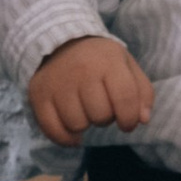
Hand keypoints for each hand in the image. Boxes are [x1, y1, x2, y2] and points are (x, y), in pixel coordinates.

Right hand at [26, 36, 155, 147]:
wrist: (61, 42)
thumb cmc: (100, 60)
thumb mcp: (127, 65)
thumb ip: (141, 92)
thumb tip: (142, 120)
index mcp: (108, 61)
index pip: (125, 99)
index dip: (130, 119)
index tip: (127, 123)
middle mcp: (82, 70)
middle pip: (100, 116)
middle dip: (105, 118)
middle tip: (100, 106)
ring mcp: (57, 83)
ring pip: (77, 125)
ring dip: (85, 124)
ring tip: (85, 110)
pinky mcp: (38, 95)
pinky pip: (53, 130)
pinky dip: (66, 138)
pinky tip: (73, 133)